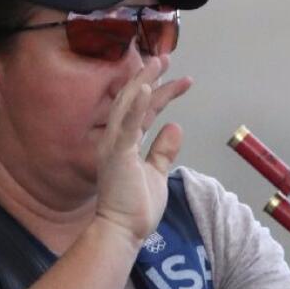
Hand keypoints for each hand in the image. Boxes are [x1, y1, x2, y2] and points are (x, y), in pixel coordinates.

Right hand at [94, 54, 191, 243]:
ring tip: (156, 62)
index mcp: (124, 144)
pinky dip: (135, 105)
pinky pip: (127, 126)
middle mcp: (115, 140)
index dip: (155, 91)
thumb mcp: (156, 173)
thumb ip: (163, 150)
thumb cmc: (135, 208)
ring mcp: (114, 146)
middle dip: (147, 77)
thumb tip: (175, 127)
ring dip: (142, 82)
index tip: (171, 74)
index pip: (141, 110)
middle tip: (163, 57)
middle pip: (131, 100)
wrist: (121, 231)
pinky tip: (144, 87)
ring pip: (127, 106)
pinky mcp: (117, 155)